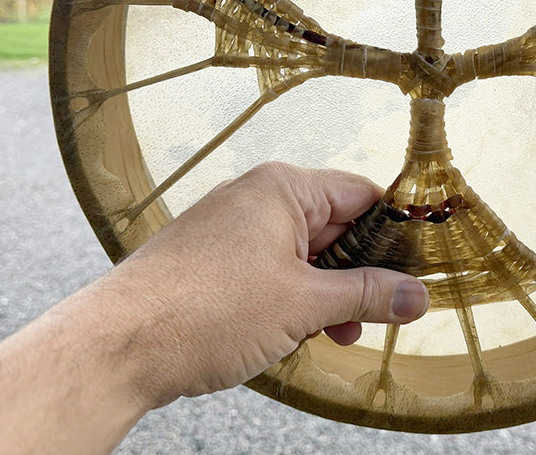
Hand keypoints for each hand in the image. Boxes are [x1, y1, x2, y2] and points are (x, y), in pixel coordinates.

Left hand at [99, 162, 428, 405]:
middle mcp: (256, 199)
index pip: (360, 194)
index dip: (394, 230)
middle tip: (383, 312)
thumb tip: (416, 294)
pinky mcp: (211, 262)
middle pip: (333, 225)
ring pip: (302, 254)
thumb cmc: (203, 309)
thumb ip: (366, 295)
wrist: (117, 346)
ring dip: (326, 293)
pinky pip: (270, 270)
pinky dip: (292, 298)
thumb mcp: (302, 305)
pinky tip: (296, 333)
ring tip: (336, 333)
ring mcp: (231, 230)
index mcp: (281, 189)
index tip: (417, 265)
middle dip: (359, 272)